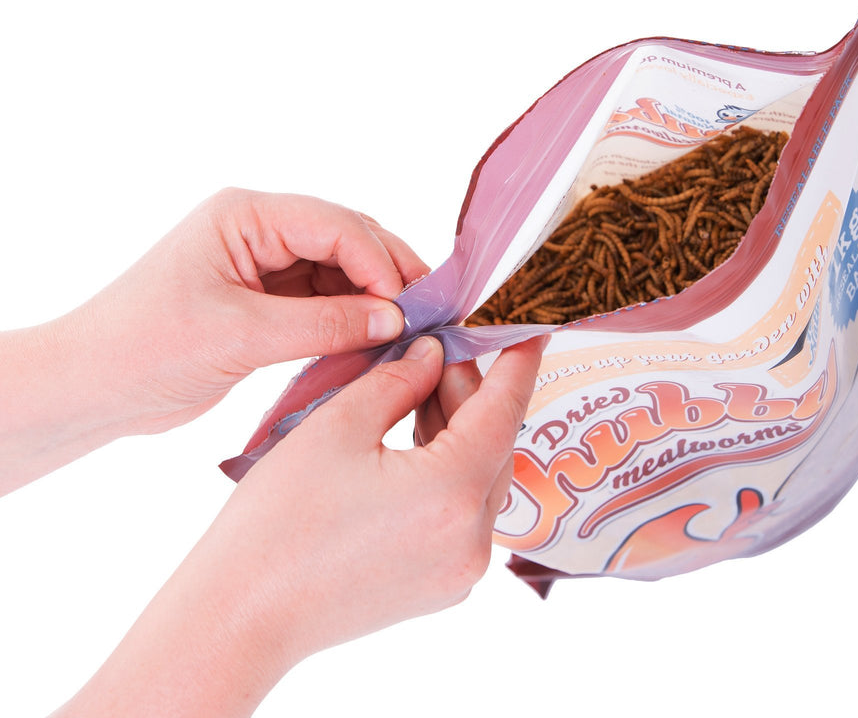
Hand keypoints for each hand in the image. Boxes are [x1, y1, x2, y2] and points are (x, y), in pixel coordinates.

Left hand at [1, 188, 427, 492]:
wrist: (96, 387)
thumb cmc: (147, 348)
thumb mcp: (242, 335)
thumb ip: (324, 324)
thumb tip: (396, 320)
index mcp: (245, 216)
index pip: (337, 226)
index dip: (382, 264)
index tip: (412, 310)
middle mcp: (259, 230)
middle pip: (348, 241)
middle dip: (390, 276)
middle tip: (430, 317)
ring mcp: (264, 265)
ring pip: (342, 273)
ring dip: (374, 301)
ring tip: (406, 336)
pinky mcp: (267, 301)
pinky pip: (325, 302)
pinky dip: (351, 322)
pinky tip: (373, 344)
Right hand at [50, 335, 544, 716]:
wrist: (241, 615)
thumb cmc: (278, 522)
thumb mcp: (338, 426)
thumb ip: (399, 380)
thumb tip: (433, 355)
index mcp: (453, 492)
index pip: (505, 409)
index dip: (518, 361)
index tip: (529, 327)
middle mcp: (473, 538)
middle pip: (492, 443)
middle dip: (469, 392)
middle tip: (438, 350)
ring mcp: (461, 569)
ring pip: (479, 478)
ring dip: (457, 431)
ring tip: (418, 390)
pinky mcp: (442, 586)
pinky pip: (463, 514)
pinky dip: (448, 472)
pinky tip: (413, 443)